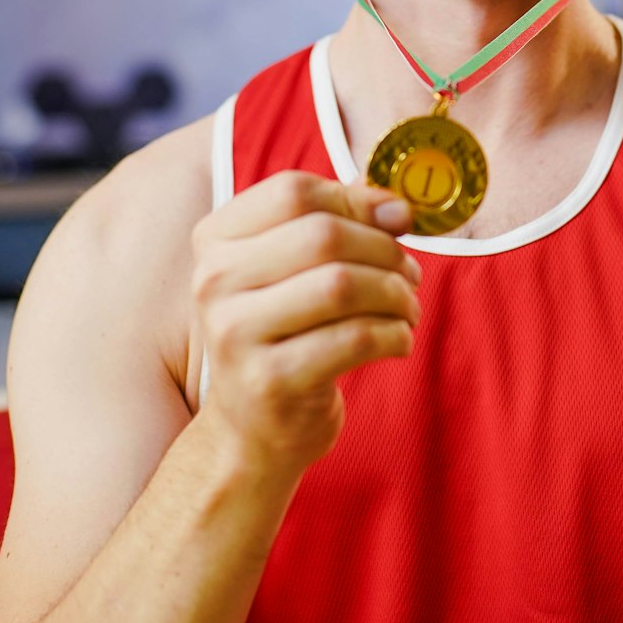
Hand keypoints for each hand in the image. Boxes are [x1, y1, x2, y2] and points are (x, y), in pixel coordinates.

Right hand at [190, 171, 421, 473]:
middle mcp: (213, 281)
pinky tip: (397, 341)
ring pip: (342, 285)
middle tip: (408, 274)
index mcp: (216, 240)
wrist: (250, 429)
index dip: (357, 201)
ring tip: (406, 309)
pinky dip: (393, 334)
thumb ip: (339, 224)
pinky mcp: (269, 381)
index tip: (396, 221)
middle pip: (323, 235)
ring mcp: (235, 332)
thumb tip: (398, 207)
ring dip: (394, 294)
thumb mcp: (293, 271)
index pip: (294, 192)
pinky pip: (354, 339)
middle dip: (384, 250)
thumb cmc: (285, 335)